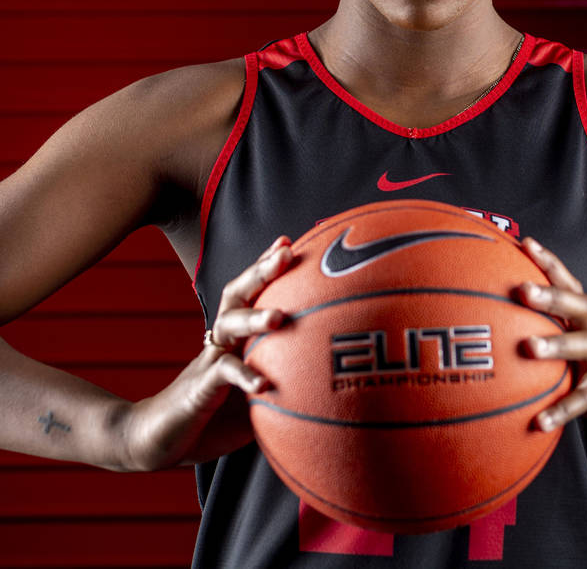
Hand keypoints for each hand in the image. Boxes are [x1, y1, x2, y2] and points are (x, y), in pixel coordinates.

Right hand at [120, 236, 293, 470]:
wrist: (159, 440)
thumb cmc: (214, 416)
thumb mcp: (257, 398)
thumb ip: (285, 385)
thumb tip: (330, 384)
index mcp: (236, 337)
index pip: (251, 292)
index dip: (266, 266)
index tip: (289, 243)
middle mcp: (222, 341)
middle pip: (239, 294)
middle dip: (261, 270)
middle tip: (286, 253)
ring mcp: (210, 360)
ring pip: (229, 326)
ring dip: (254, 318)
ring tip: (279, 315)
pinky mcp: (200, 387)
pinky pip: (223, 374)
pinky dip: (244, 376)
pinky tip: (264, 384)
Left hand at [517, 237, 586, 455]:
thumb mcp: (586, 359)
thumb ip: (556, 346)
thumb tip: (507, 337)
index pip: (572, 287)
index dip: (551, 264)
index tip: (526, 242)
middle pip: (580, 307)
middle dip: (552, 295)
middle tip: (522, 289)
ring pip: (584, 349)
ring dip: (556, 345)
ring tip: (527, 347)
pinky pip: (584, 403)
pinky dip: (561, 411)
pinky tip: (538, 422)